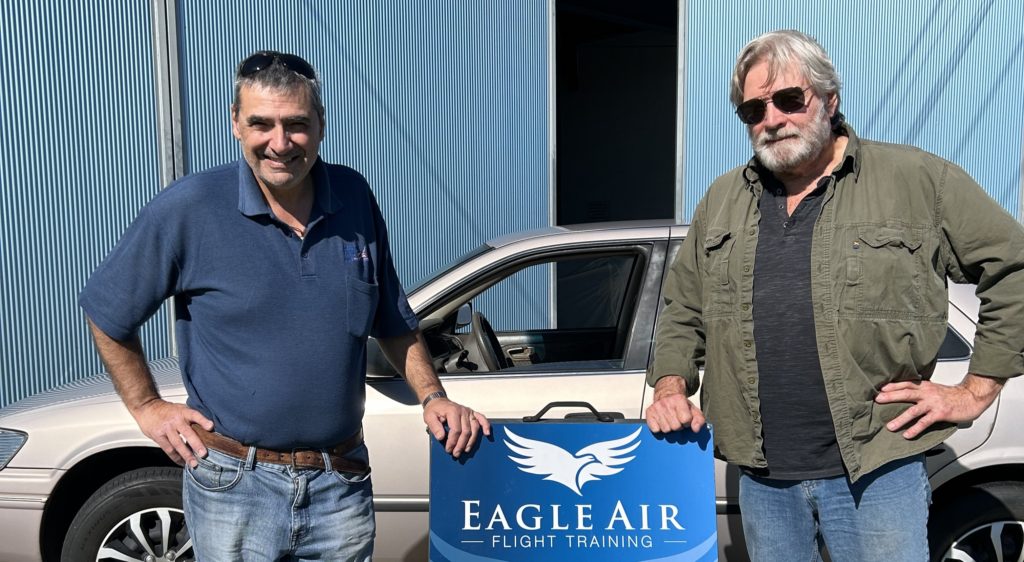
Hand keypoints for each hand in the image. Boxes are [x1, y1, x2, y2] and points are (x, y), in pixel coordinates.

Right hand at [130, 398, 213, 466]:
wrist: (146, 407)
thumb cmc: (167, 410)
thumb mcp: (180, 408)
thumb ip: (191, 417)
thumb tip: (207, 428)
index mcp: (183, 411)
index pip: (195, 415)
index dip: (203, 421)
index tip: (211, 427)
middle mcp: (175, 420)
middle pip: (187, 433)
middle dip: (196, 444)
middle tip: (203, 454)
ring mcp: (166, 429)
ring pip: (178, 444)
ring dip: (186, 455)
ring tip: (194, 463)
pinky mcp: (158, 436)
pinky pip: (168, 449)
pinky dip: (176, 457)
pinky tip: (182, 462)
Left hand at [423, 398, 491, 457]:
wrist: (438, 401)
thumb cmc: (434, 409)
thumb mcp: (429, 417)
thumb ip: (434, 427)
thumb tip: (441, 437)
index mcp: (453, 411)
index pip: (456, 430)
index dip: (452, 441)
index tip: (448, 449)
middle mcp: (463, 411)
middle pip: (466, 431)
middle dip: (461, 444)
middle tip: (455, 453)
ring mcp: (469, 412)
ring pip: (474, 428)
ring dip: (471, 441)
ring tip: (466, 450)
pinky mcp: (472, 413)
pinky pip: (481, 419)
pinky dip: (486, 426)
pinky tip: (487, 433)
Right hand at [645, 375, 704, 432]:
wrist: (666, 393)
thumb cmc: (680, 404)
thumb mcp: (693, 409)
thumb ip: (699, 420)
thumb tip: (696, 429)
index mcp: (679, 399)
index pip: (686, 420)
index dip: (687, 422)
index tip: (685, 418)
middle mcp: (666, 402)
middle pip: (675, 427)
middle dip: (678, 426)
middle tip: (677, 419)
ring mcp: (657, 408)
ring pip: (666, 430)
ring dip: (669, 427)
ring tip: (669, 420)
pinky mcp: (649, 413)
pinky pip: (655, 430)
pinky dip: (659, 428)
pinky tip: (662, 422)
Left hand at [876, 374, 1004, 438]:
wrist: (971, 398)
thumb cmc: (952, 395)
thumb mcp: (934, 389)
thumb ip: (921, 391)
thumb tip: (906, 395)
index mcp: (925, 386)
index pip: (906, 384)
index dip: (893, 386)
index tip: (880, 389)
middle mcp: (927, 393)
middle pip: (906, 393)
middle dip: (890, 397)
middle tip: (877, 400)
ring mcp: (933, 404)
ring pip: (913, 411)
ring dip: (900, 419)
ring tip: (890, 426)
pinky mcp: (940, 414)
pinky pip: (925, 422)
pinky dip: (915, 429)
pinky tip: (907, 435)